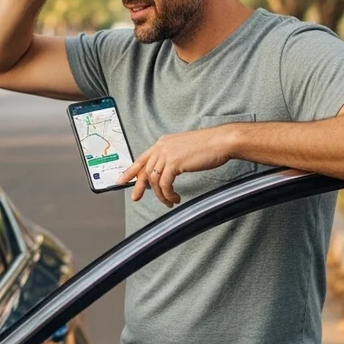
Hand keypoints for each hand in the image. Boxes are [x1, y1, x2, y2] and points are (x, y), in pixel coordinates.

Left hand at [117, 127, 237, 205]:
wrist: (221, 141)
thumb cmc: (208, 146)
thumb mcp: (184, 150)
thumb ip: (172, 158)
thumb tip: (164, 172)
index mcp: (163, 143)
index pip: (141, 158)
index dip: (131, 171)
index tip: (122, 180)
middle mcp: (162, 147)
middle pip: (144, 170)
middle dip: (138, 186)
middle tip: (135, 198)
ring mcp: (167, 154)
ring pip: (154, 180)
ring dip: (160, 194)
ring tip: (168, 202)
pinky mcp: (174, 162)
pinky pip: (165, 184)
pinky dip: (168, 194)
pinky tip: (175, 198)